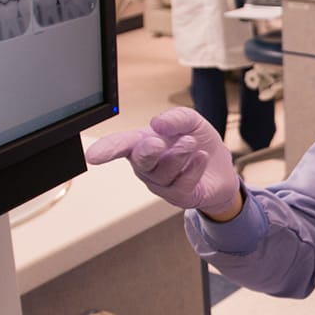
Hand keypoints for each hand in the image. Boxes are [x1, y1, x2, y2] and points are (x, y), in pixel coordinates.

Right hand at [83, 108, 241, 217]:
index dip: (106, 149)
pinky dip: (194, 167)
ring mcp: (160, 183)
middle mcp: (147, 165)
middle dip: (148, 151)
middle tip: (158, 142)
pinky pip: (182, 183)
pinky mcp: (177, 196)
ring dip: (180, 154)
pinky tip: (201, 158)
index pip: (120, 145)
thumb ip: (176, 118)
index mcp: (142, 143)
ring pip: (164, 171)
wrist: (221, 167)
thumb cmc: (197, 143)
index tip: (93, 156)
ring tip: (192, 143)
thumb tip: (158, 123)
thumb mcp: (191, 122)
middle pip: (140, 160)